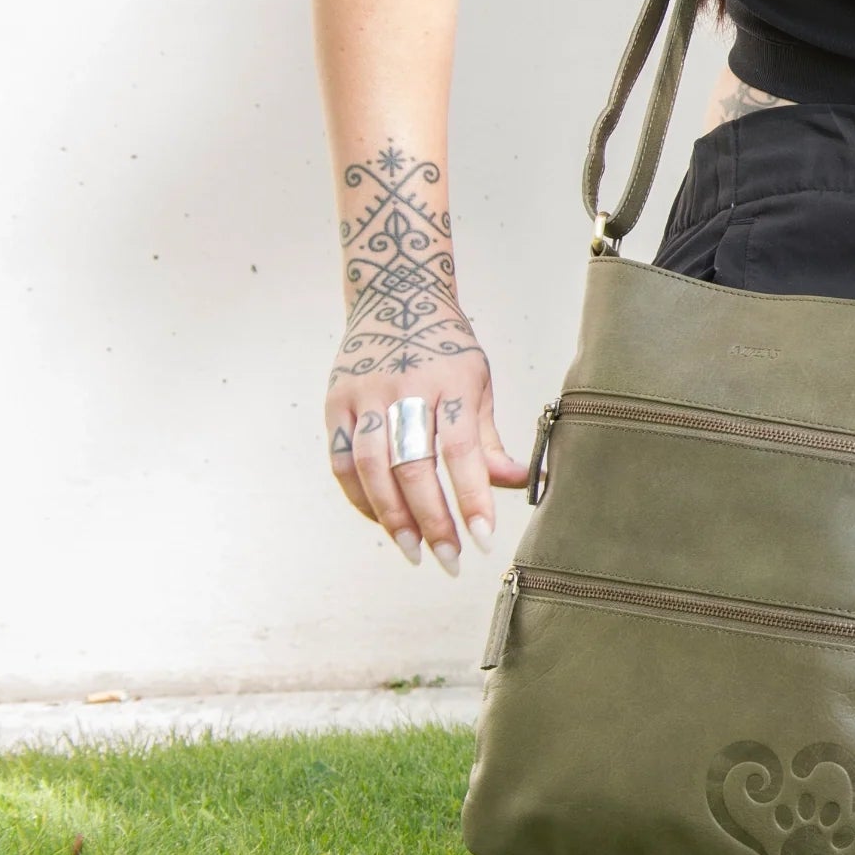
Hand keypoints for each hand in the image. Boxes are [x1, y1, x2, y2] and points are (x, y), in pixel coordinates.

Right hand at [322, 304, 520, 573]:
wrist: (394, 294)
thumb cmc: (446, 347)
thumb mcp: (478, 381)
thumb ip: (489, 438)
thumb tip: (520, 483)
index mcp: (452, 381)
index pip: (463, 449)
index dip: (472, 496)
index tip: (483, 539)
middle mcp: (405, 388)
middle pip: (413, 464)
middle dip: (432, 518)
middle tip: (448, 559)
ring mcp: (364, 395)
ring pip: (372, 467)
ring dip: (392, 516)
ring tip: (414, 551)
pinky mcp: (335, 403)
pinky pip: (343, 461)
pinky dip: (361, 497)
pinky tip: (382, 521)